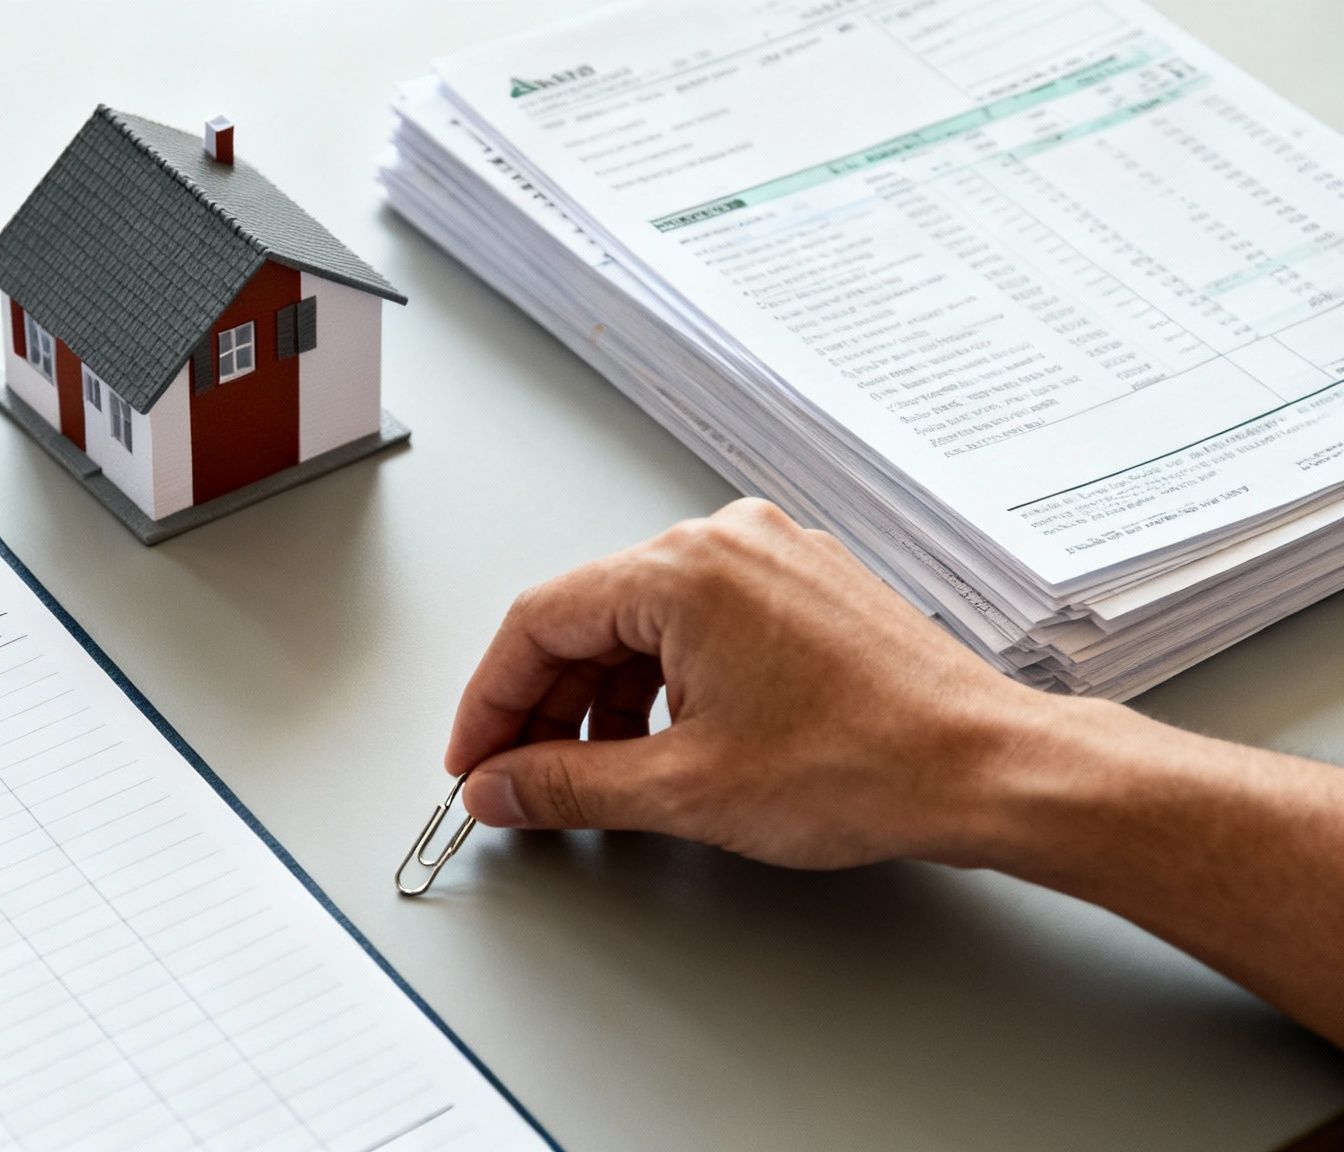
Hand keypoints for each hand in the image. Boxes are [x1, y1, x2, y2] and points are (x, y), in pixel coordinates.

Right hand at [445, 497, 1053, 868]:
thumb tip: (502, 786)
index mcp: (684, 569)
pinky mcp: (804, 585)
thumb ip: (567, 785)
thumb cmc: (866, 764)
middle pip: (589, 616)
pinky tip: (664, 738)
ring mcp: (771, 557)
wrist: (987, 768)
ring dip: (605, 696)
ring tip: (599, 773)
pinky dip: (664, 678)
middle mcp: (725, 541)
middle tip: (522, 778)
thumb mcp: (683, 788)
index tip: (475, 759)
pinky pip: (700, 620)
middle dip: (547, 705)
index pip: (539, 621)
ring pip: (644, 620)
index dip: (491, 700)